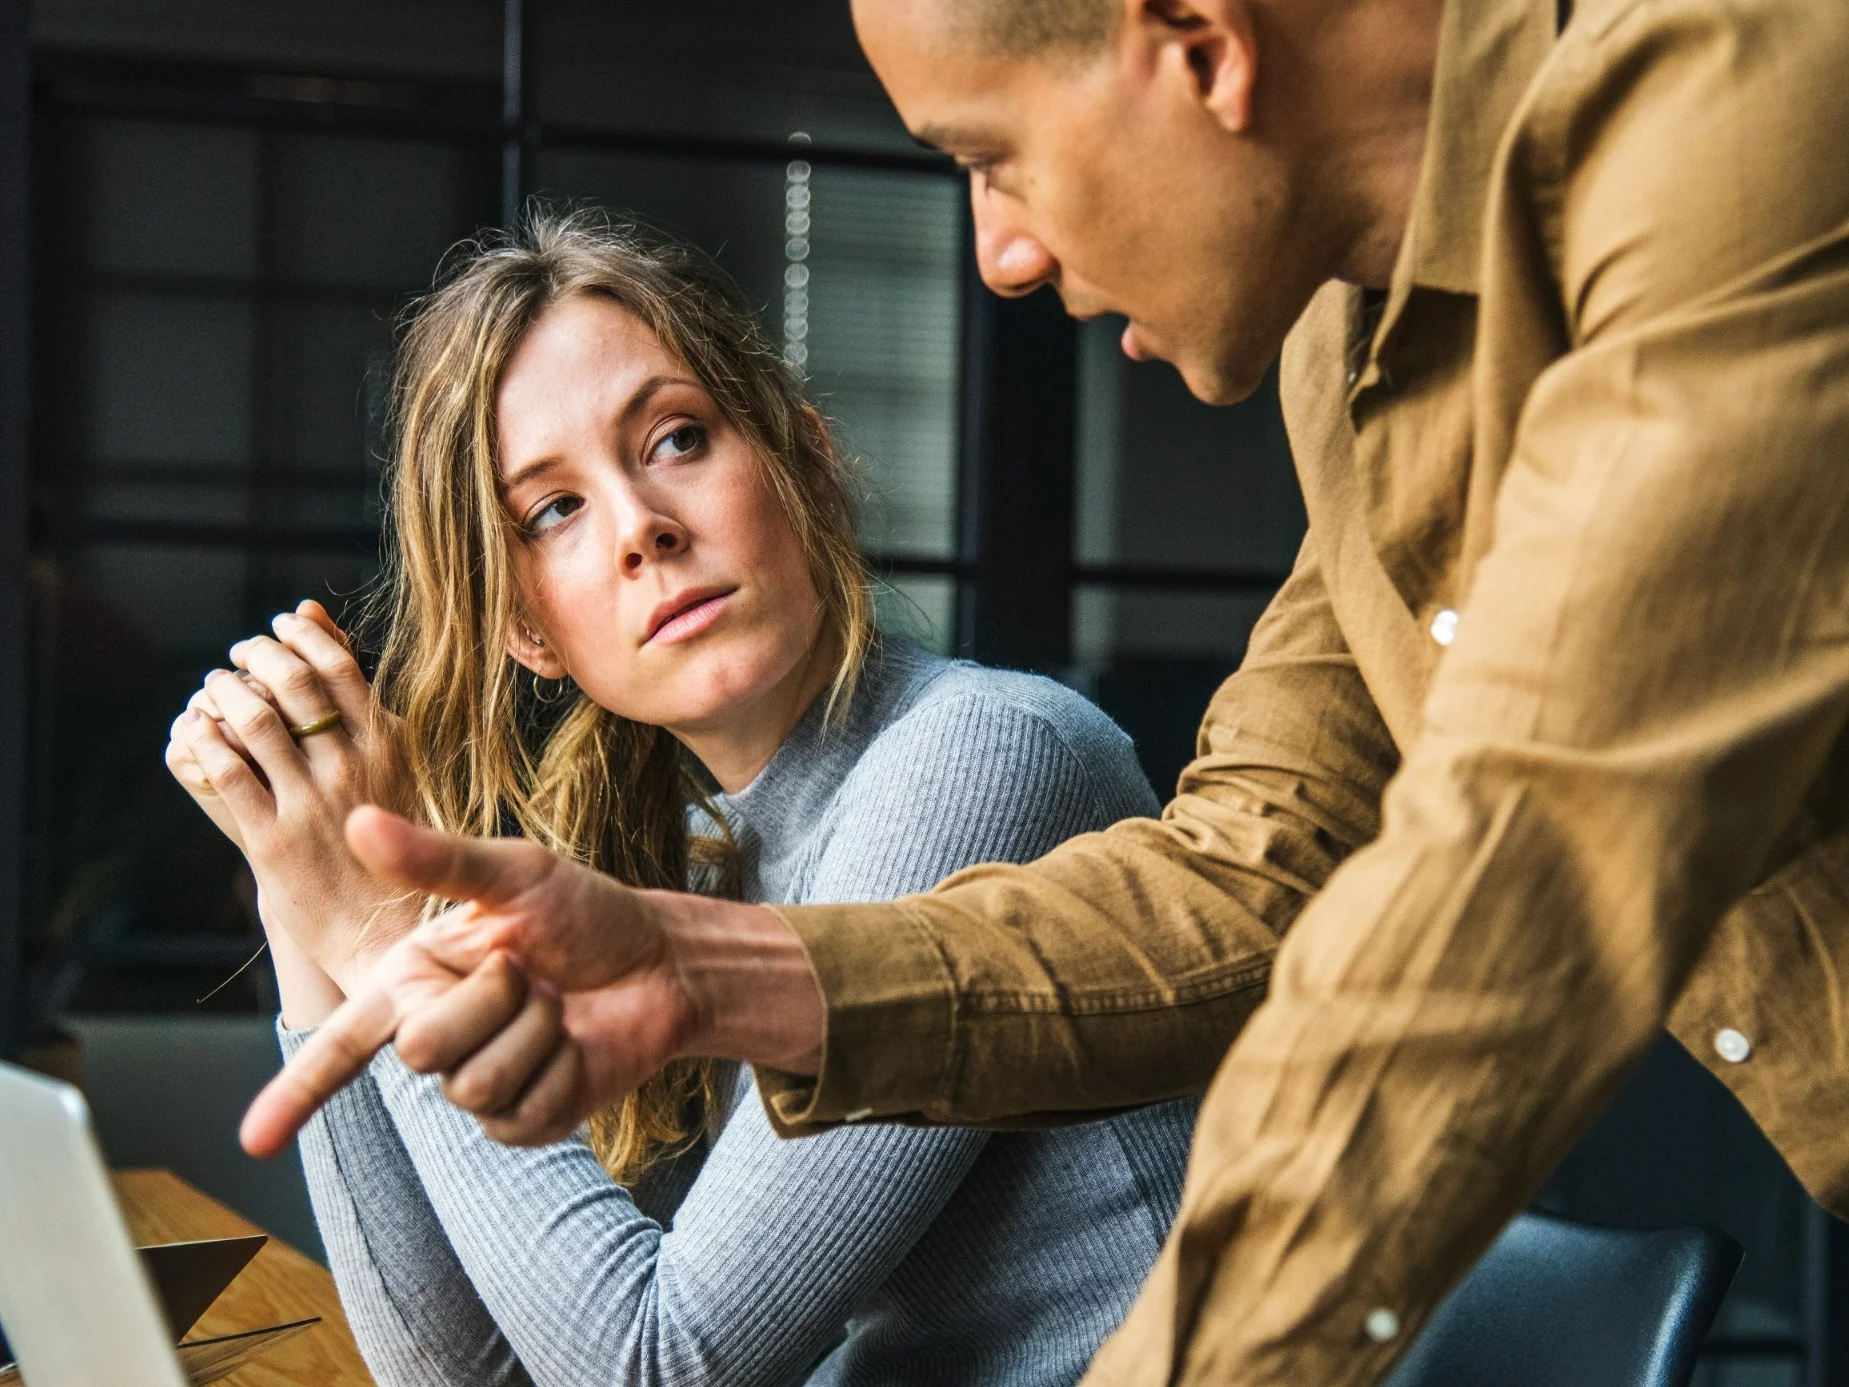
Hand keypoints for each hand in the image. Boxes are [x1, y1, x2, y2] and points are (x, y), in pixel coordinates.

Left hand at [164, 600, 418, 988]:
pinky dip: (205, 741)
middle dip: (257, 654)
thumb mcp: (395, 765)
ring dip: (225, 692)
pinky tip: (197, 730)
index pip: (339, 666)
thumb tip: (323, 625)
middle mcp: (352, 769)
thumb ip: (362, 704)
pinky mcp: (272, 841)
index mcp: (389, 747)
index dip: (301, 636)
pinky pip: (228, 774)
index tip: (280, 625)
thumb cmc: (393, 840)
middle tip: (240, 651)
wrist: (385, 927)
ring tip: (215, 686)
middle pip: (294, 684)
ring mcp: (311, 804)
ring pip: (256, 723)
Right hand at [242, 806, 821, 1155]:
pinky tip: (576, 1045)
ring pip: (473, 1085)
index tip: (251, 1141)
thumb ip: (437, 859)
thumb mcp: (516, 874)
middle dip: (491, 1000)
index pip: (341, 1044)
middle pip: (421, 1049)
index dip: (295, 1093)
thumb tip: (359, 821)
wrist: (661, 962)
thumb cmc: (587, 912)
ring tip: (558, 1003)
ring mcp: (478, 1083)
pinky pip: (520, 1113)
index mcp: (414, 979)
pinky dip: (560, 1069)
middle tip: (532, 970)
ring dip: (533, 1033)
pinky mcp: (525, 1119)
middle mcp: (436, 1034)